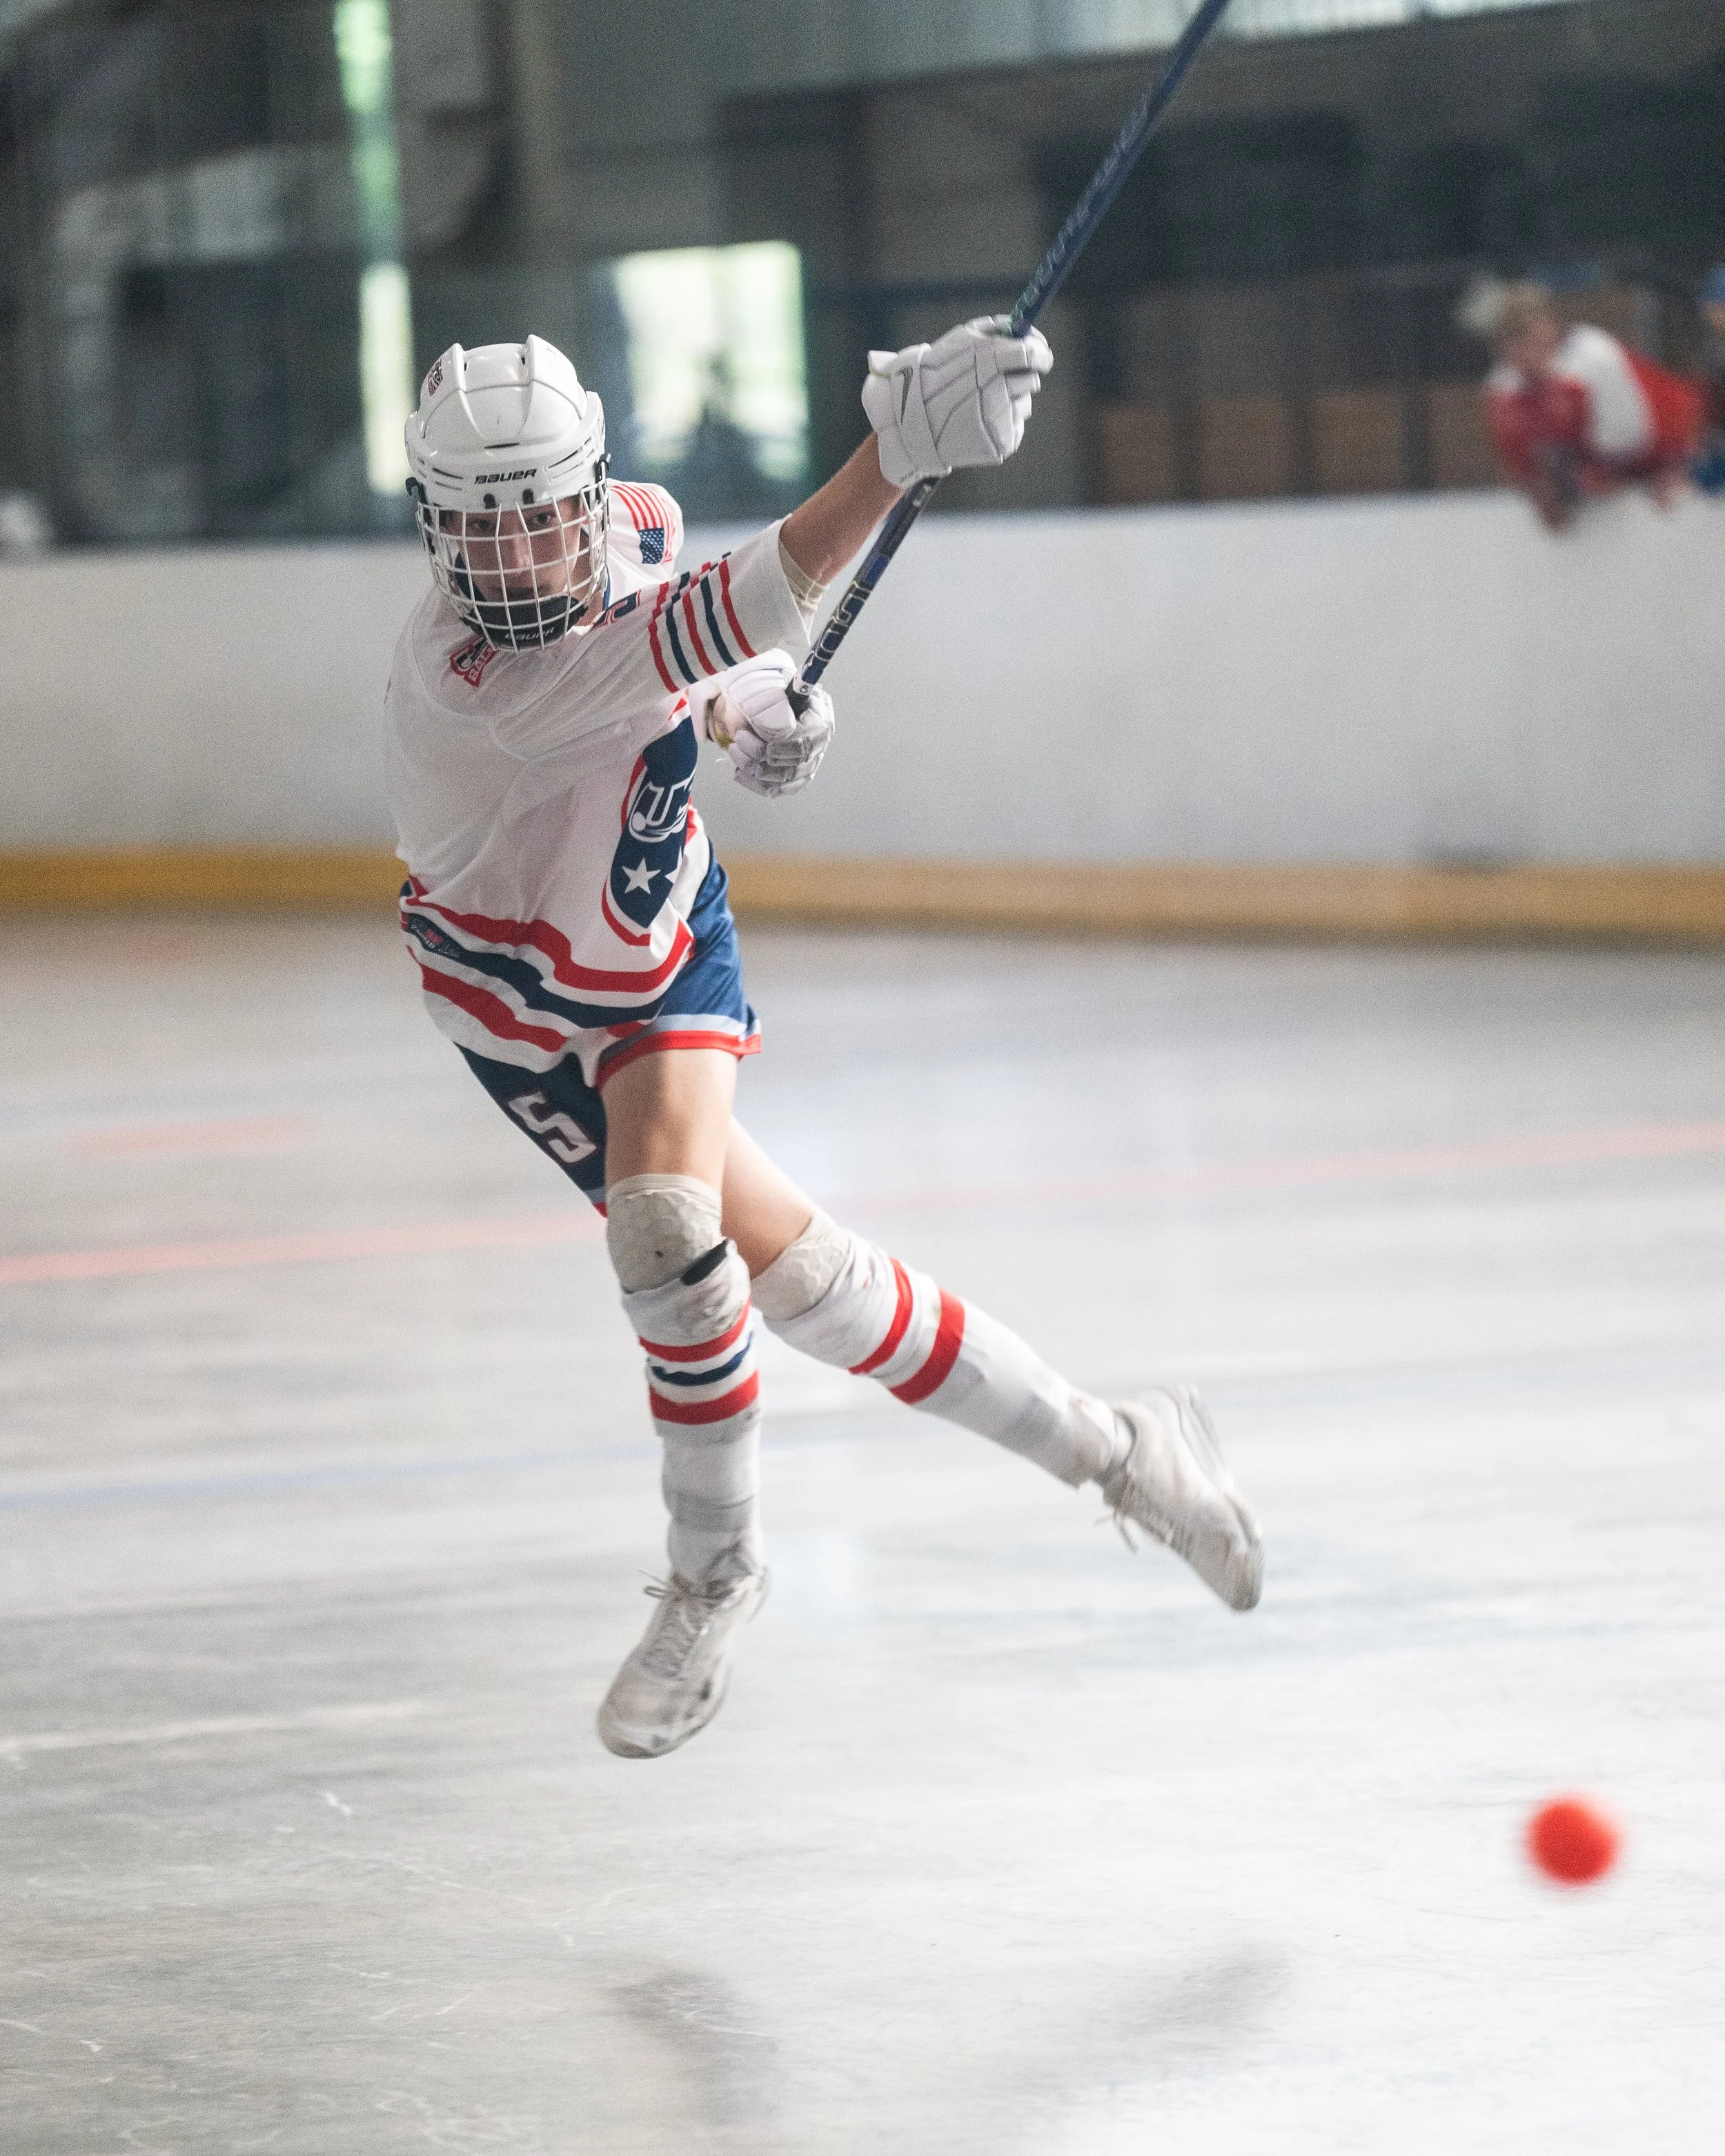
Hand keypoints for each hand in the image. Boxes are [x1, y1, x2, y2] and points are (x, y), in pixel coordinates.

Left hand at [704, 651, 835, 799]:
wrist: (784, 703)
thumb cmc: (779, 691)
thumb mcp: (777, 683)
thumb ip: (773, 691)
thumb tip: (759, 701)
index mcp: (820, 719)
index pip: (802, 741)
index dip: (774, 744)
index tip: (743, 734)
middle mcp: (820, 744)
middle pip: (794, 762)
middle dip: (758, 755)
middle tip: (735, 742)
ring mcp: (811, 763)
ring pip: (786, 778)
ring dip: (755, 770)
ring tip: (734, 754)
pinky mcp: (799, 778)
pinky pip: (781, 790)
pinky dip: (758, 785)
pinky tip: (739, 773)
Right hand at [862, 315, 1052, 486]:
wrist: (912, 421)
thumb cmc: (936, 373)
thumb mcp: (961, 339)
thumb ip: (996, 329)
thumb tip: (1026, 328)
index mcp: (989, 362)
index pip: (1031, 354)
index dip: (1040, 353)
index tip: (1040, 353)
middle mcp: (998, 392)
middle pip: (1031, 381)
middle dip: (1023, 377)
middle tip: (1005, 379)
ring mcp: (1000, 420)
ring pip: (1024, 403)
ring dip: (1010, 400)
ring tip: (980, 403)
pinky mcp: (1002, 443)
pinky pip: (1015, 426)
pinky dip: (1002, 421)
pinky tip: (979, 420)